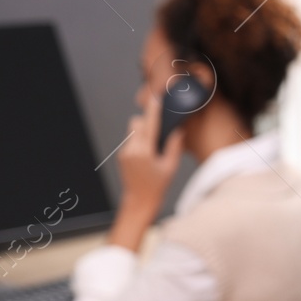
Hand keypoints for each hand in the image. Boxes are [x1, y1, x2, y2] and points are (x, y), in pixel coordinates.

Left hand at [117, 87, 184, 214]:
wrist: (139, 201)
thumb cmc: (157, 186)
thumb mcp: (171, 167)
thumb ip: (174, 147)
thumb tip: (178, 132)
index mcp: (144, 152)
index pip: (149, 125)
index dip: (153, 111)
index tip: (155, 99)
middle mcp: (131, 150)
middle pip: (136, 124)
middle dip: (146, 123)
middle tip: (159, 133)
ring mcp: (125, 152)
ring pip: (133, 132)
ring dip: (143, 134)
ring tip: (154, 150)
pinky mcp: (122, 155)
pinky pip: (131, 141)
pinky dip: (140, 143)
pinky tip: (148, 157)